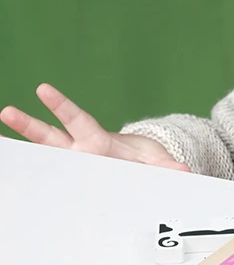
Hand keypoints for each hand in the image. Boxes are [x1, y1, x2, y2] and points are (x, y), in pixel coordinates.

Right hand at [0, 83, 190, 172]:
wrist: (137, 165)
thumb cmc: (143, 160)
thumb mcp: (158, 163)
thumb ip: (169, 167)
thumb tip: (184, 172)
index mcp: (98, 142)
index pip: (78, 121)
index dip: (62, 106)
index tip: (43, 89)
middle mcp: (78, 150)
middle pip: (50, 136)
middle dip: (28, 125)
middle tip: (5, 112)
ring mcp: (72, 162)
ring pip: (43, 152)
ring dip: (21, 147)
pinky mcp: (70, 174)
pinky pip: (47, 175)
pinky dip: (29, 174)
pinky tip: (9, 170)